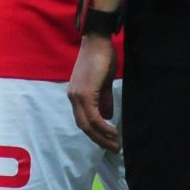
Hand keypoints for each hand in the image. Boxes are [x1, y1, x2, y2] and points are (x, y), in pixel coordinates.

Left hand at [67, 35, 119, 152]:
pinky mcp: (85, 93)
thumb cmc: (102, 57)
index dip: (95, 133)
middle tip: (114, 148)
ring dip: (102, 137)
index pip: (83, 120)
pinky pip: (93, 116)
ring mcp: (77, 96)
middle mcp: (73, 98)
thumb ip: (104, 99)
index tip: (108, 141)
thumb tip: (108, 116)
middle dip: (99, 140)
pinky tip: (113, 131)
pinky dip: (103, 126)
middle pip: (83, 127)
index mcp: (76, 96)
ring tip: (115, 144)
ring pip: (87, 124)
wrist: (98, 41)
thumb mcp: (104, 82)